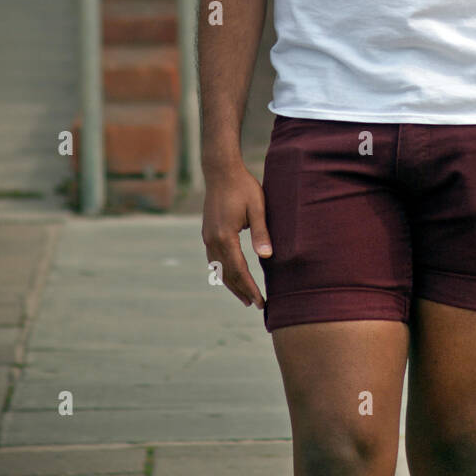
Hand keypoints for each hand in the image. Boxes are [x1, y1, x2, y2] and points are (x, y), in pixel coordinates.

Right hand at [201, 163, 272, 309]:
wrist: (221, 170)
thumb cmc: (243, 187)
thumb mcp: (257, 208)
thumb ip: (261, 232)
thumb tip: (267, 256)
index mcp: (225, 236)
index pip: (239, 270)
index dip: (250, 288)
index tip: (260, 302)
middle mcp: (213, 239)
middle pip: (227, 273)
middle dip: (241, 290)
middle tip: (255, 305)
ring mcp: (207, 236)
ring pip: (218, 268)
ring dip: (231, 283)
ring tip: (243, 296)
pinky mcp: (207, 232)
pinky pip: (214, 258)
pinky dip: (223, 271)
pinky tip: (230, 275)